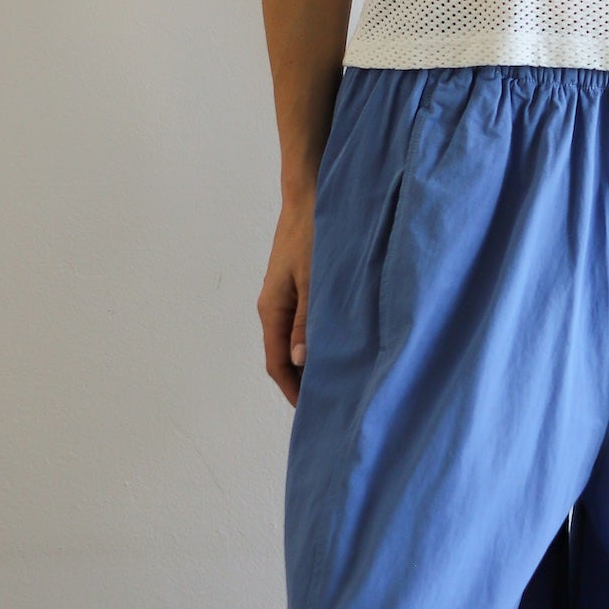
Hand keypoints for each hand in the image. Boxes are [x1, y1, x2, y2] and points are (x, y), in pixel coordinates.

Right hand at [258, 190, 316, 406]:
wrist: (308, 196)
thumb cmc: (311, 235)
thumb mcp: (314, 281)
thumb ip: (308, 322)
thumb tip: (300, 362)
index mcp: (272, 310)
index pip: (276, 363)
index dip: (292, 390)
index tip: (311, 411)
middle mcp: (274, 308)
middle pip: (282, 356)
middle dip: (301, 382)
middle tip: (329, 402)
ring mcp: (285, 297)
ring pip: (292, 341)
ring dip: (309, 362)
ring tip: (336, 380)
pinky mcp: (297, 287)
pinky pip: (301, 324)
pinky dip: (314, 341)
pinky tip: (336, 345)